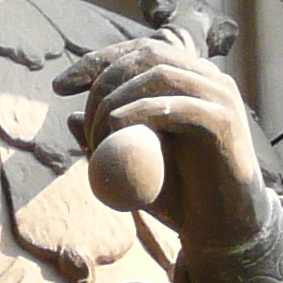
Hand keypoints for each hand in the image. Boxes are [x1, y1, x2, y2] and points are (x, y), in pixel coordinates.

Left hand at [57, 32, 270, 254]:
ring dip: (118, 98)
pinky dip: (141, 110)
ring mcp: (220, 96)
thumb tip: (71, 118)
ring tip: (96, 133)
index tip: (58, 86)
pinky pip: (178, 105)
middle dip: (102, 79)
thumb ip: (105, 142)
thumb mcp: (131, 167)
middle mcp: (208, 79)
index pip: (138, 52)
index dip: (96, 62)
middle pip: (147, 55)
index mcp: (188, 80)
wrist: (220, 230)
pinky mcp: (224, 121)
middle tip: (78, 113)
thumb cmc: (178, 198)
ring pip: (160, 75)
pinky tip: (115, 125)